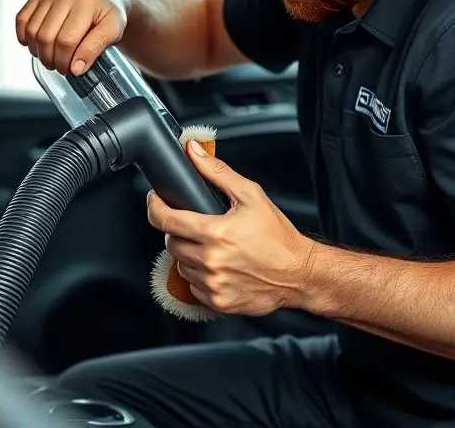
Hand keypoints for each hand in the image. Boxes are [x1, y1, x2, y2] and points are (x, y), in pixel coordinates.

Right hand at [16, 0, 126, 74]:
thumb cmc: (104, 15)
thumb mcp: (112, 31)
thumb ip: (95, 49)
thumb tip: (76, 68)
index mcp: (87, 3)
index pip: (67, 41)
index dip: (65, 61)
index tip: (71, 70)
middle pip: (47, 37)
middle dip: (51, 59)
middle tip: (60, 66)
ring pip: (32, 31)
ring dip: (38, 51)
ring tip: (50, 57)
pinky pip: (22, 19)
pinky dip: (24, 37)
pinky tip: (36, 45)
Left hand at [147, 140, 316, 315]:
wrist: (299, 273)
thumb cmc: (278, 236)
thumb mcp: (251, 195)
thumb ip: (217, 172)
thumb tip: (194, 152)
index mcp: (216, 232)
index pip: (165, 220)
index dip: (155, 207)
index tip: (155, 201)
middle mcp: (211, 260)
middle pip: (170, 243)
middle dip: (177, 231)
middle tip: (196, 226)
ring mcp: (212, 284)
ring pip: (179, 265)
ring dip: (188, 254)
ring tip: (211, 247)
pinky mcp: (217, 301)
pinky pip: (192, 286)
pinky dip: (199, 275)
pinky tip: (218, 267)